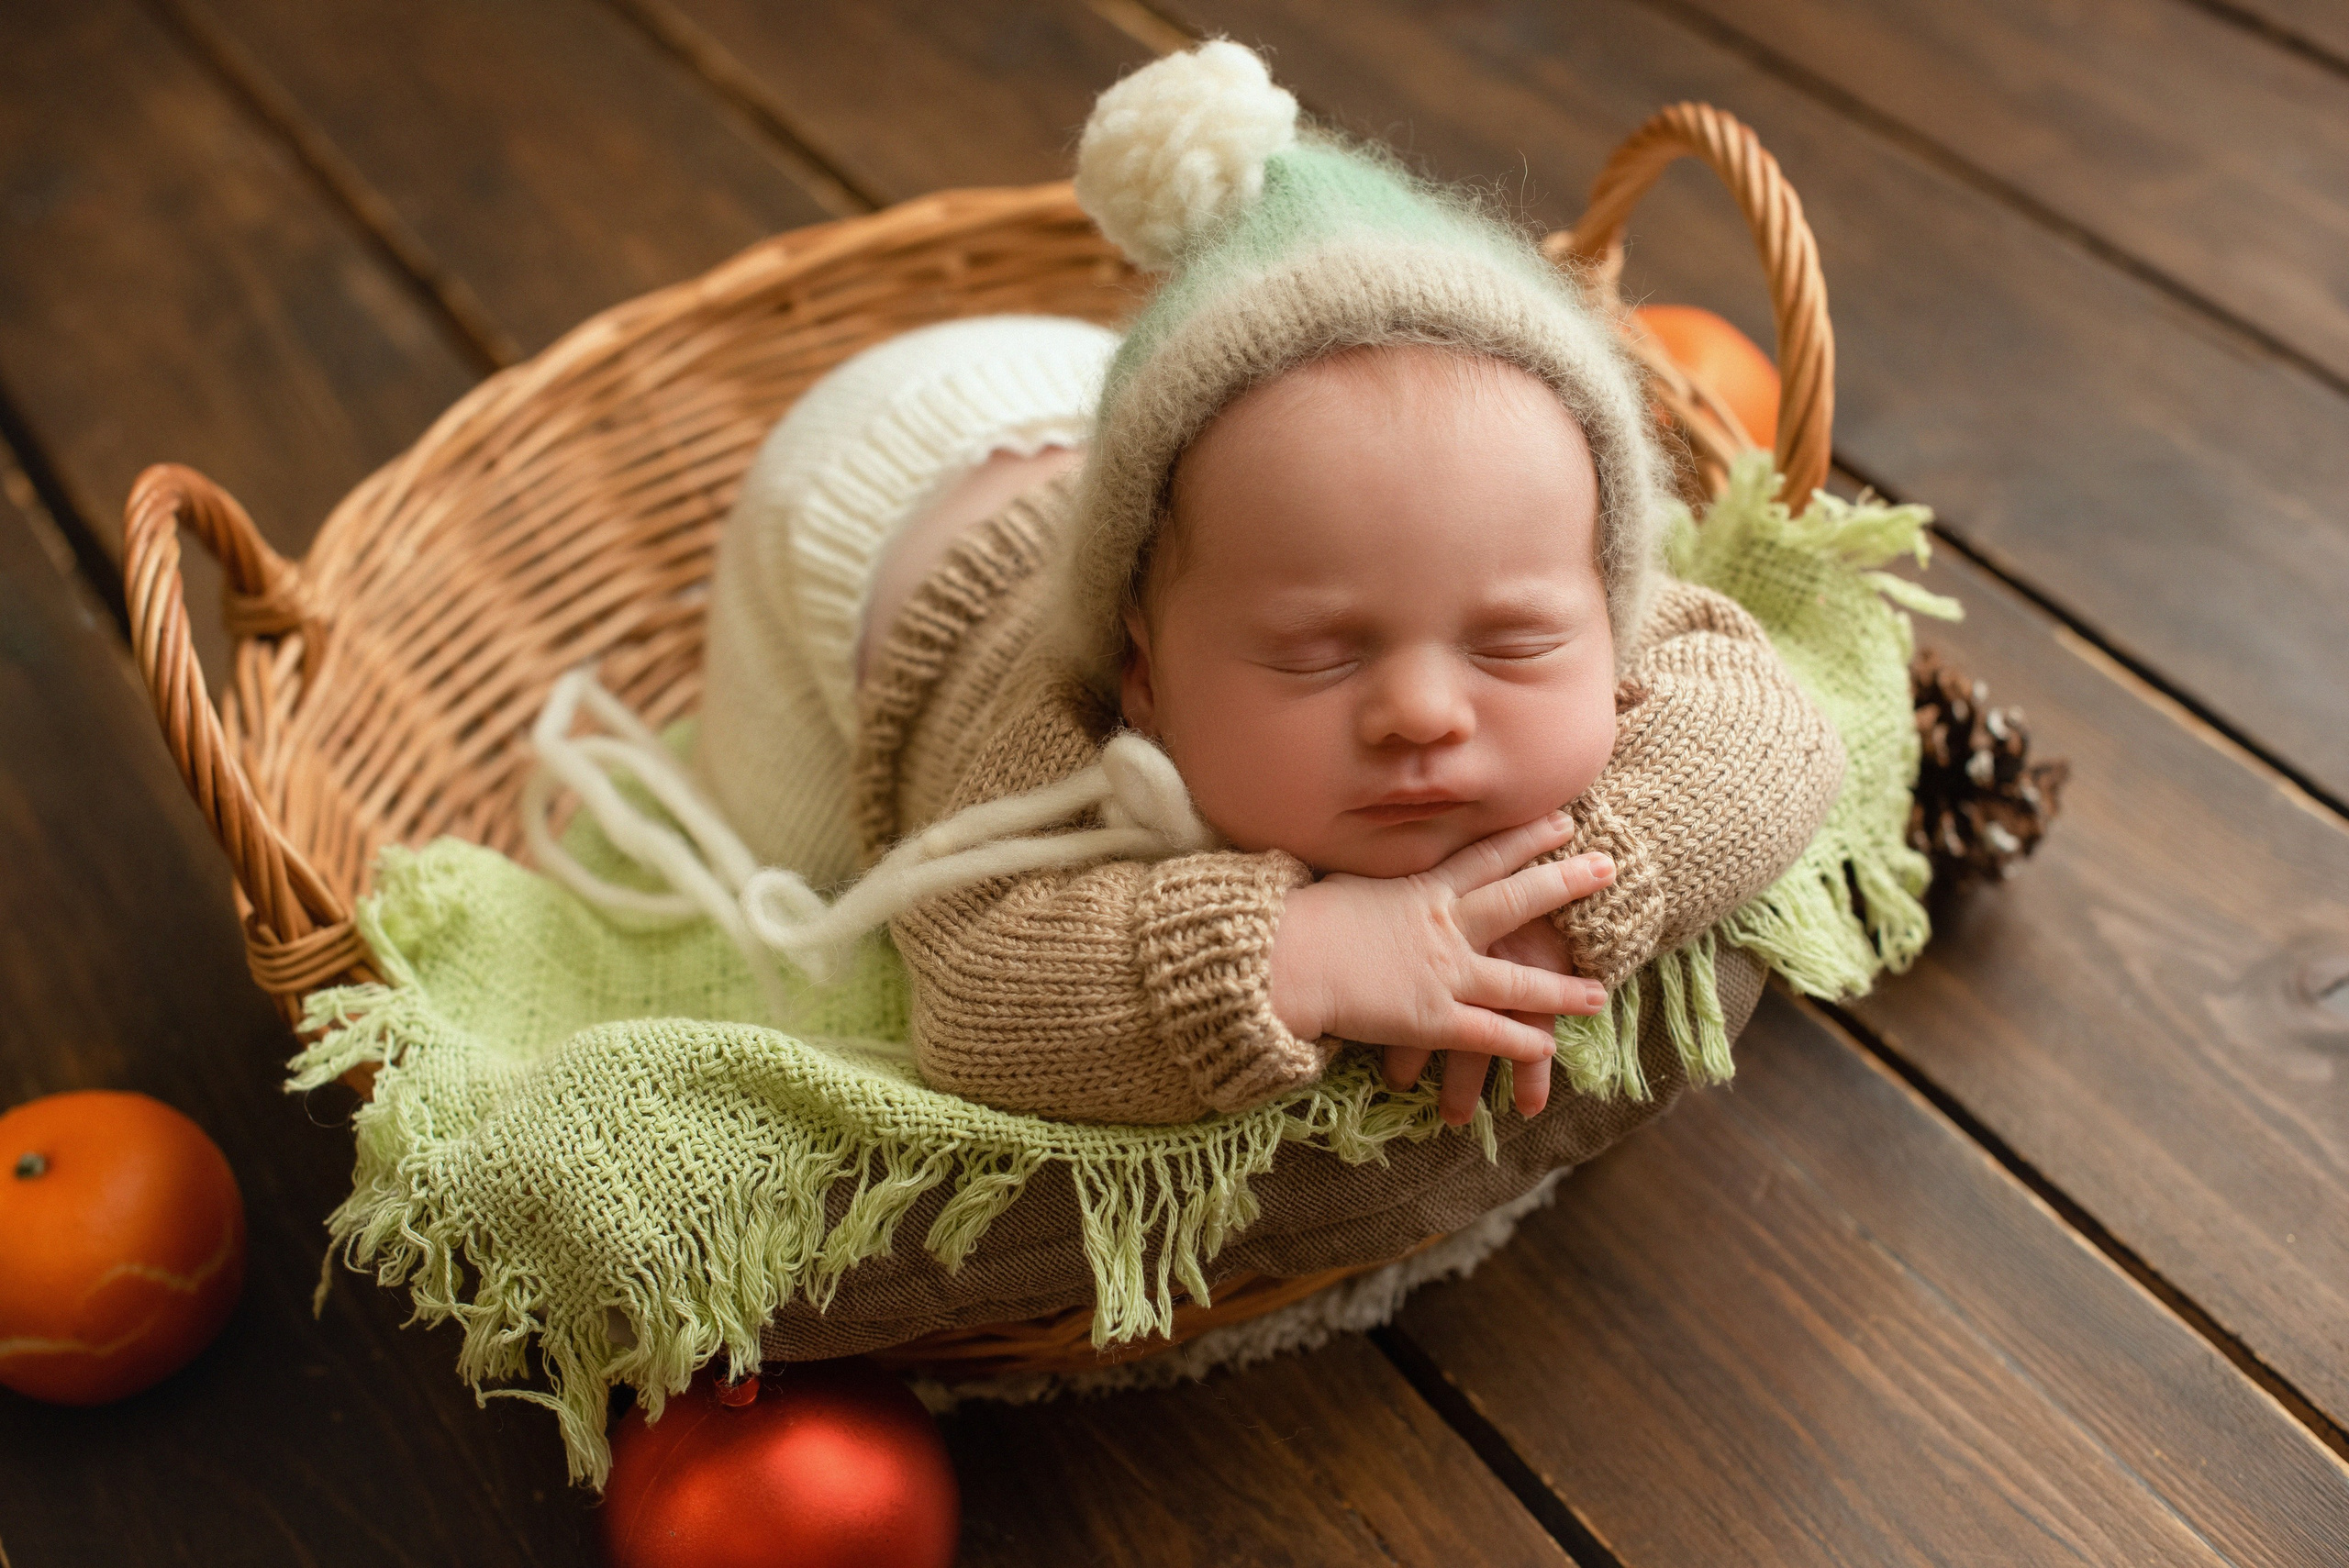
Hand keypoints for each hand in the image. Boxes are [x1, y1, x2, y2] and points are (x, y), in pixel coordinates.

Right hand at [1269, 810, 1612, 1123]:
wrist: (1287, 958)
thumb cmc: (1302, 920)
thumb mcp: (1348, 884)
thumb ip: (1376, 880)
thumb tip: (1375, 870)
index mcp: (1422, 892)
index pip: (1485, 858)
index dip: (1527, 839)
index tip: (1564, 821)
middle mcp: (1444, 928)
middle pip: (1517, 901)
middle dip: (1565, 883)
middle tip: (1607, 867)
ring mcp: (1443, 974)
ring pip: (1516, 981)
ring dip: (1560, 990)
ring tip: (1599, 994)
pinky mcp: (1431, 1018)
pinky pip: (1486, 1033)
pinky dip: (1518, 1042)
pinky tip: (1548, 1049)